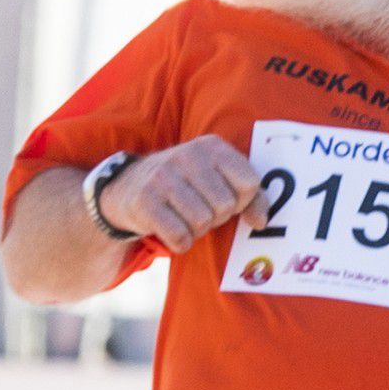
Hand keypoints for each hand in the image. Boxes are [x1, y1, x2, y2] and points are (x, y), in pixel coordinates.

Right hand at [109, 134, 262, 251]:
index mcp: (212, 146)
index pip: (249, 183)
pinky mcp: (144, 200)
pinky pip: (179, 236)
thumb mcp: (221, 181)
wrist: (128, 187)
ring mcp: (162, 176)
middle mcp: (187, 155)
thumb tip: (260, 222)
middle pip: (226, 206)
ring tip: (185, 217)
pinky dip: (181, 243)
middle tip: (200, 209)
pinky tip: (172, 230)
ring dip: (197, 230)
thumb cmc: (188, 186)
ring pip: (202, 221)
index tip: (225, 197)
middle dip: (217, 217)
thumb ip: (252, 198)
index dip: (242, 201)